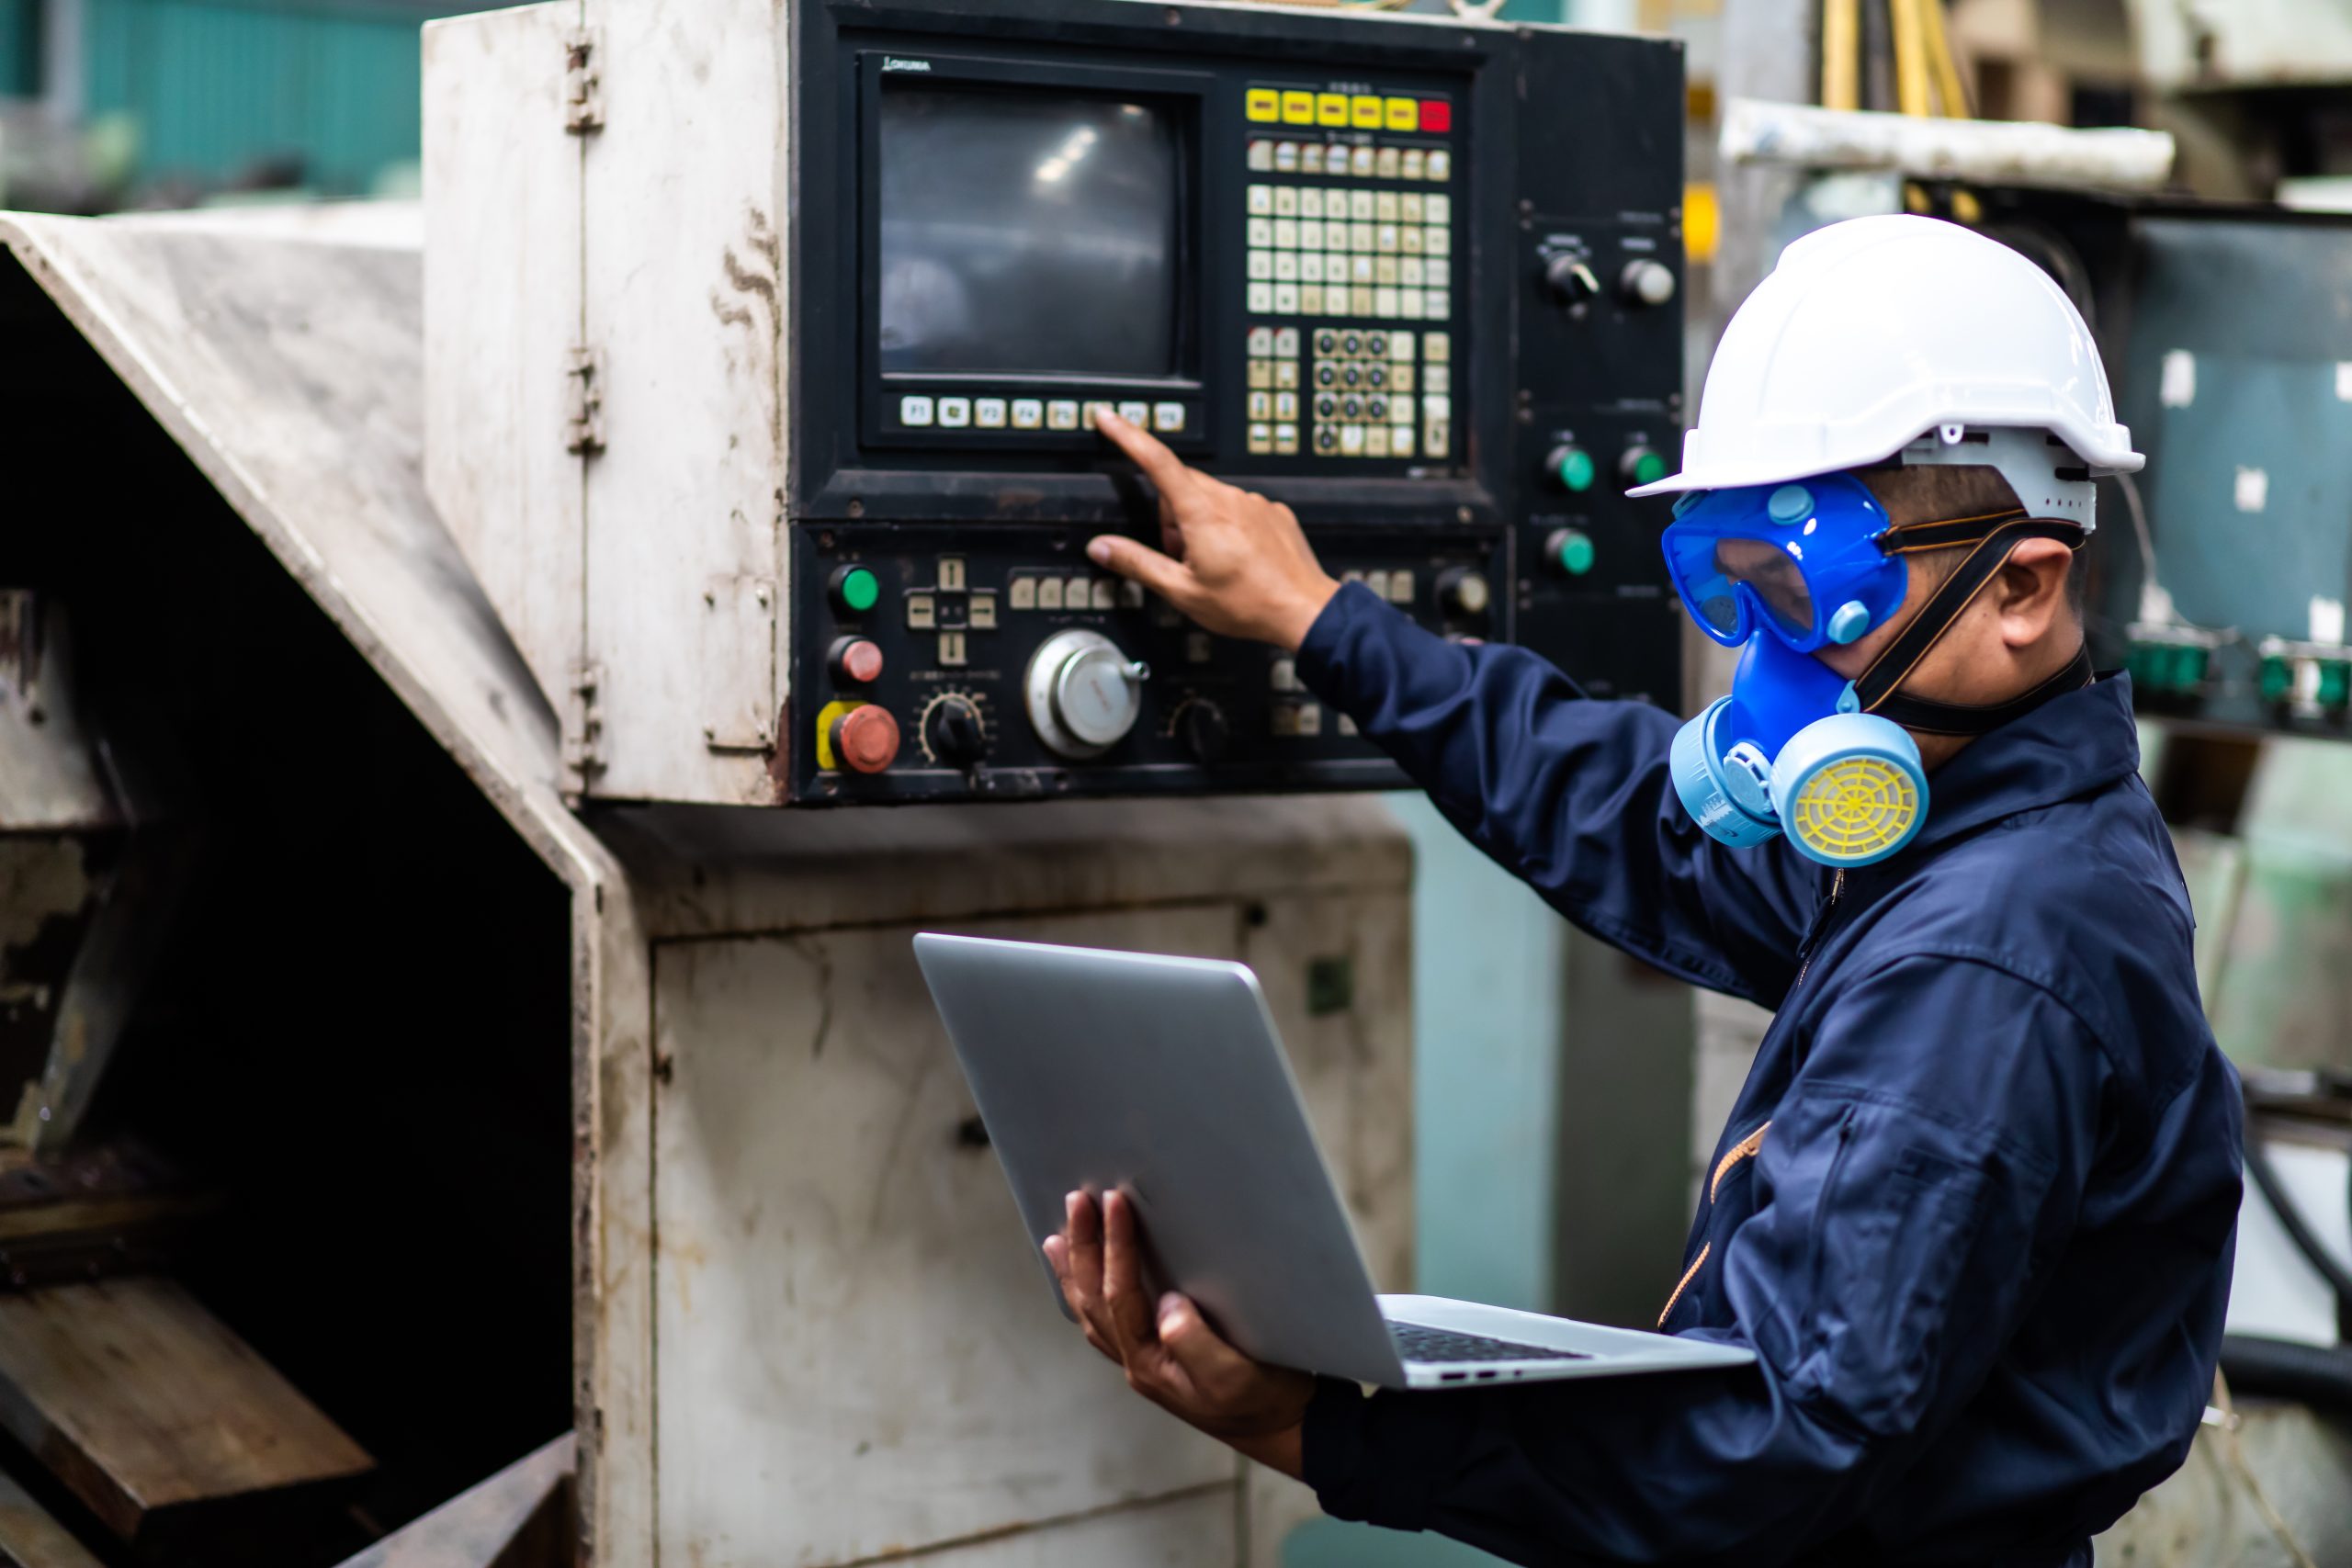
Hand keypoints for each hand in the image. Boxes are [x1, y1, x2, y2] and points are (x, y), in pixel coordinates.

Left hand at [1043, 1189, 1313, 1477]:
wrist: (1279, 1428)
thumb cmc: (1262, 1398)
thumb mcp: (1235, 1374)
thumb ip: (1197, 1343)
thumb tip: (1167, 1305)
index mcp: (1150, 1362)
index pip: (1122, 1294)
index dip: (1116, 1245)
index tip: (1116, 1202)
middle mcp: (1136, 1361)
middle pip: (1094, 1299)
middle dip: (1084, 1247)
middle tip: (1077, 1199)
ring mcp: (1140, 1361)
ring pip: (1092, 1312)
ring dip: (1075, 1270)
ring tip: (1057, 1236)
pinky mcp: (1153, 1357)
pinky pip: (1105, 1322)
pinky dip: (1087, 1294)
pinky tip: (1083, 1281)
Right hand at [1088, 409, 1339, 651]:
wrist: (1304, 611)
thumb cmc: (1250, 604)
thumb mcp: (1183, 592)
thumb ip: (1138, 564)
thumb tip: (1103, 549)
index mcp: (1202, 513)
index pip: (1156, 461)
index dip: (1128, 436)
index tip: (1109, 419)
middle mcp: (1230, 499)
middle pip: (1181, 487)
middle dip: (1171, 517)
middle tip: (1181, 556)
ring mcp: (1255, 504)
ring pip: (1210, 499)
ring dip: (1200, 524)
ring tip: (1213, 564)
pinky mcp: (1273, 513)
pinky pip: (1239, 509)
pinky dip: (1229, 528)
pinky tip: (1238, 559)